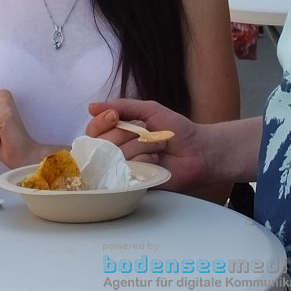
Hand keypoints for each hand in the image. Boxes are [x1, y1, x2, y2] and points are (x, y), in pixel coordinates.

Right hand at [86, 100, 209, 191]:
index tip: (114, 117)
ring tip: (158, 147)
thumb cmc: (175, 129)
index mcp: (117, 134)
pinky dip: (146, 161)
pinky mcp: (137, 184)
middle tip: (146, 132)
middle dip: (127, 133)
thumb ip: (122, 106)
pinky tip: (157, 161)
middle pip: (102, 144)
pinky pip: (130, 171)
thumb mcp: (148, 109)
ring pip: (117, 156)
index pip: (93, 131)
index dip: (100, 123)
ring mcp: (126, 169)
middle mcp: (118, 152)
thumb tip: (91, 106)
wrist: (199, 150)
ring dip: (142, 146)